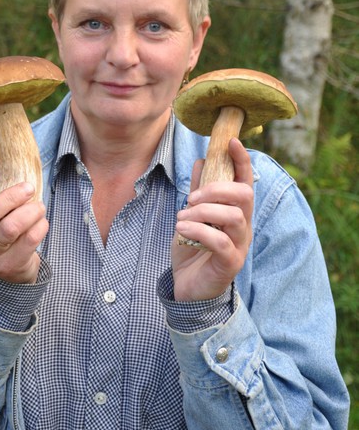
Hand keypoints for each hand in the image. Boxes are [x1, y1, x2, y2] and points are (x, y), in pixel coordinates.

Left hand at [171, 138, 252, 300]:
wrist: (187, 288)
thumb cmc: (193, 249)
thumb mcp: (192, 215)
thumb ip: (199, 190)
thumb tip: (199, 161)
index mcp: (236, 211)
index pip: (245, 181)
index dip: (242, 160)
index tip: (231, 141)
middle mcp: (243, 226)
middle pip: (244, 195)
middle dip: (216, 189)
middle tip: (191, 197)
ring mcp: (239, 245)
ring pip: (233, 216)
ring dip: (203, 212)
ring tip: (182, 218)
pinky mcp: (230, 263)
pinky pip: (220, 241)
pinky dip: (198, 231)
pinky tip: (182, 231)